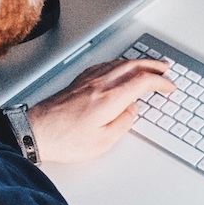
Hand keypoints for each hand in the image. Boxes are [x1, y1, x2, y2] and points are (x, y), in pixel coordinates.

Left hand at [25, 57, 173, 163]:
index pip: (143, 81)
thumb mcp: (103, 141)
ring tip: (148, 65)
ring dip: (138, 62)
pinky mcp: (77, 82)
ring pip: (119, 63)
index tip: (170, 86)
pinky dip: (119, 63)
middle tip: (166, 68)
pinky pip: (104, 65)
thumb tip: (131, 110)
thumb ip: (123, 123)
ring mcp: (87, 81)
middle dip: (153, 65)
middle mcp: (99, 84)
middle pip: (133, 66)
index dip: (161, 82)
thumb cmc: (64, 139)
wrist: (34, 132)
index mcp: (109, 98)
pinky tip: (118, 67)